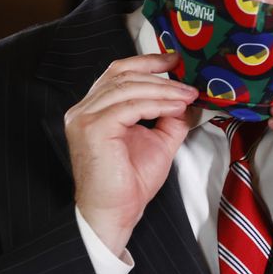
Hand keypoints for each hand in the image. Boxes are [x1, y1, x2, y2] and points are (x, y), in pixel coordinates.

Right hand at [64, 53, 197, 255]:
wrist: (115, 214)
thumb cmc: (129, 183)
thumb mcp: (159, 141)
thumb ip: (170, 117)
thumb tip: (188, 99)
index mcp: (94, 108)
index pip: (118, 72)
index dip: (147, 61)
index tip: (174, 60)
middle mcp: (83, 109)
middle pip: (123, 75)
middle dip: (161, 77)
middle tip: (189, 85)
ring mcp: (85, 118)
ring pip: (128, 88)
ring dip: (163, 89)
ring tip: (187, 96)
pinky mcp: (93, 129)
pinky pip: (130, 106)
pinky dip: (157, 104)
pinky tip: (175, 108)